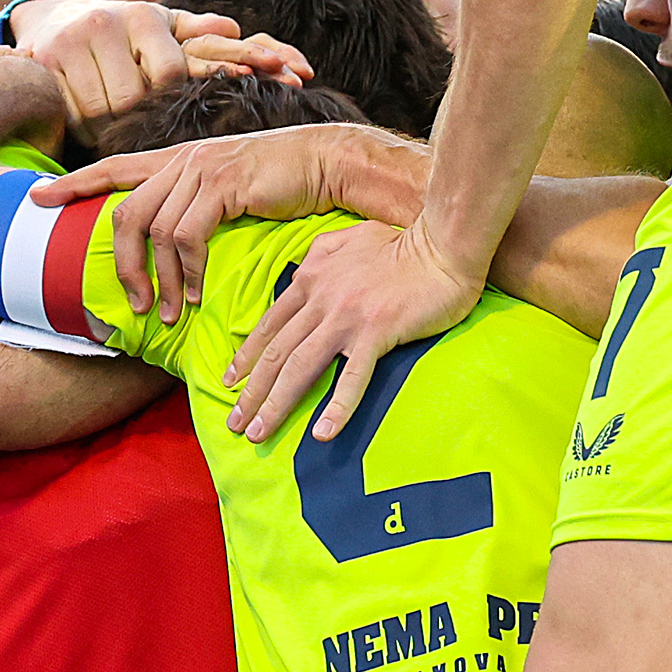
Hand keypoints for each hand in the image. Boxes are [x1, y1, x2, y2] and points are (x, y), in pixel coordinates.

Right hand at [8, 0, 312, 123]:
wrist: (57, 20)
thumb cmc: (125, 29)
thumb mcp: (164, 25)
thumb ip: (199, 32)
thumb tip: (234, 29)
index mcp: (144, 17)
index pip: (169, 72)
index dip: (171, 99)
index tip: (170, 109)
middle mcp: (106, 24)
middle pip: (131, 98)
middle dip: (137, 118)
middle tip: (139, 125)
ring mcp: (70, 43)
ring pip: (99, 110)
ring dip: (109, 128)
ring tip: (115, 127)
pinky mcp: (41, 62)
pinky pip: (69, 112)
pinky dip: (82, 128)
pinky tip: (90, 124)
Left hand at [37, 125, 431, 323]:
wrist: (331, 163)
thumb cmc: (285, 184)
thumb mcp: (231, 191)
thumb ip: (197, 208)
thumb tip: (173, 244)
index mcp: (179, 161)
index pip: (114, 167)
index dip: (75, 184)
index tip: (37, 198)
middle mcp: (182, 160)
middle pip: (124, 212)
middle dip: (121, 264)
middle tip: (132, 304)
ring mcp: (201, 169)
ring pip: (153, 230)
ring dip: (160, 280)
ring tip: (172, 312)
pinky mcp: (222, 185)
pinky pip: (187, 235)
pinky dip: (189, 270)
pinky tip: (199, 292)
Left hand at [218, 220, 478, 442]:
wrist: (442, 246)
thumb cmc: (401, 243)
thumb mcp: (348, 238)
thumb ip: (320, 254)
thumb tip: (303, 268)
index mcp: (311, 277)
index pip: (269, 324)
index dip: (246, 355)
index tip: (230, 381)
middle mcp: (320, 299)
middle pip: (276, 353)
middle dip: (251, 392)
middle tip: (234, 422)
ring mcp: (346, 317)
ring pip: (300, 368)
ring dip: (275, 404)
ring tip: (257, 433)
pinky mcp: (377, 333)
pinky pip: (352, 377)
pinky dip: (336, 407)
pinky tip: (322, 434)